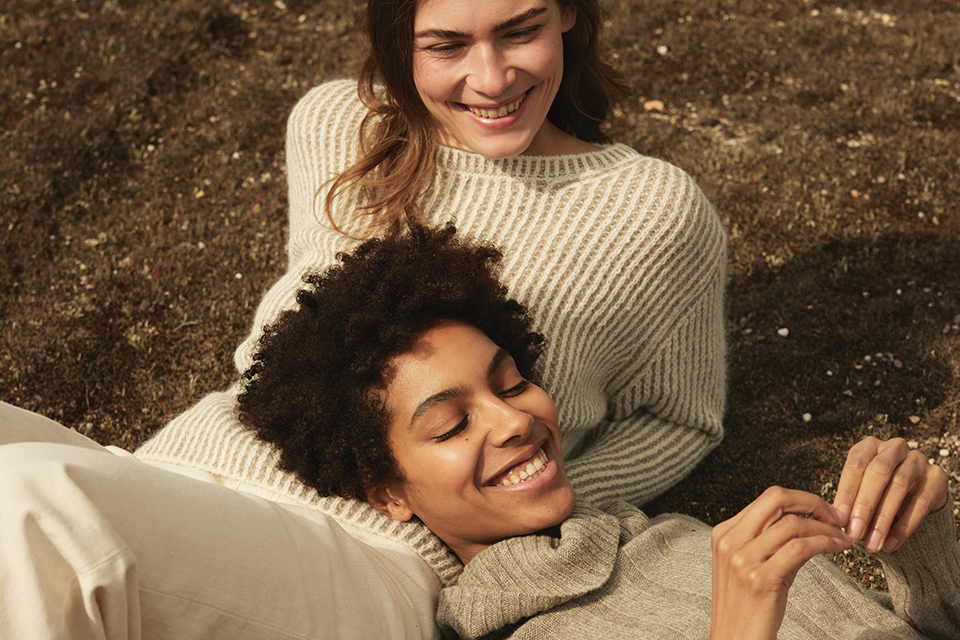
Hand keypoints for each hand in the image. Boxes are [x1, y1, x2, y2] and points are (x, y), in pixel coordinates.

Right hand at [710, 487, 851, 639]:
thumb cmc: (748, 608)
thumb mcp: (756, 567)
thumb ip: (777, 542)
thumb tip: (814, 524)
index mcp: (725, 533)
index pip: (768, 499)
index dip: (802, 500)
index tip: (824, 511)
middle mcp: (730, 541)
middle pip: (776, 499)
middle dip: (813, 502)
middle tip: (836, 516)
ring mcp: (742, 559)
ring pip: (793, 524)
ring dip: (826, 528)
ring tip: (842, 538)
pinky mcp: (760, 578)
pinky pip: (800, 548)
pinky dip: (824, 544)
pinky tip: (836, 548)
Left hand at [832, 436, 947, 552]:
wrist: (915, 494)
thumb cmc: (879, 490)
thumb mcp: (862, 489)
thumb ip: (849, 501)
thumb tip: (835, 520)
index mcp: (869, 446)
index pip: (855, 466)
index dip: (846, 493)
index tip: (839, 519)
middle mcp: (894, 448)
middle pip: (878, 472)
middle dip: (865, 505)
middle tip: (854, 533)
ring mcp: (918, 460)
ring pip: (899, 487)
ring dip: (883, 519)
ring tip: (872, 544)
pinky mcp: (936, 478)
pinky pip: (920, 504)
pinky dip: (904, 527)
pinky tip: (891, 544)